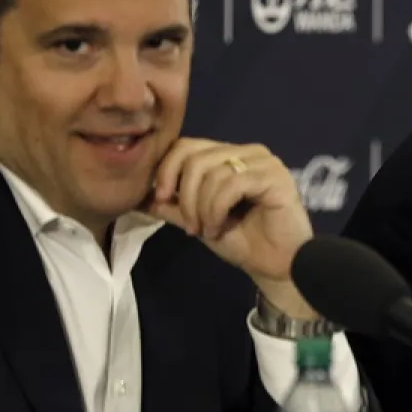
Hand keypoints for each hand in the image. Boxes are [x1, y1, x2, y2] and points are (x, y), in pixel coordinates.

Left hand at [145, 138, 316, 317]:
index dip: (166, 170)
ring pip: (211, 172)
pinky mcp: (275, 176)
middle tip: (189, 225)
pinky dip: (217, 209)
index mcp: (229, 155)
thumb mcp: (197, 220)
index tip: (161, 200)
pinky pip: (231, 184)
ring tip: (207, 229)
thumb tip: (135, 195)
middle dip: (184, 195)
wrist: (276, 266)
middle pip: (195, 157)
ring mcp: (263, 161)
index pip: (186, 145)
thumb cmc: (242, 241)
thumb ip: (170, 205)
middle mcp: (247, 151)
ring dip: (200, 207)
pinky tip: (220, 227)